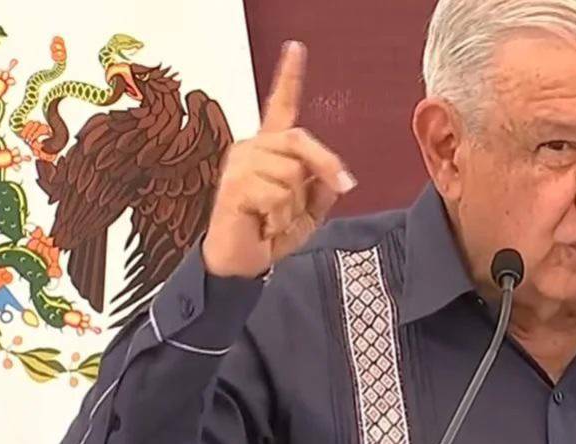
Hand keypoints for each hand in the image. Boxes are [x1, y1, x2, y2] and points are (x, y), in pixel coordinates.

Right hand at [203, 41, 355, 277]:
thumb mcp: (309, 211)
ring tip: (275, 217)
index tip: (296, 48)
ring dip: (294, 205)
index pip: (281, 107)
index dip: (289, 76)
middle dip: (326, 166)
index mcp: (271, 149)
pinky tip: (263, 223)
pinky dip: (280, 217)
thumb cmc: (270, 232)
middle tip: (342, 188)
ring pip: (291, 173)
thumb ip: (322, 189)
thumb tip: (333, 177)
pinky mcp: (234, 186)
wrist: (241, 262)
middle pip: (299, 140)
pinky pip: (277, 195)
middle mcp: (252, 149)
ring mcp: (240, 165)